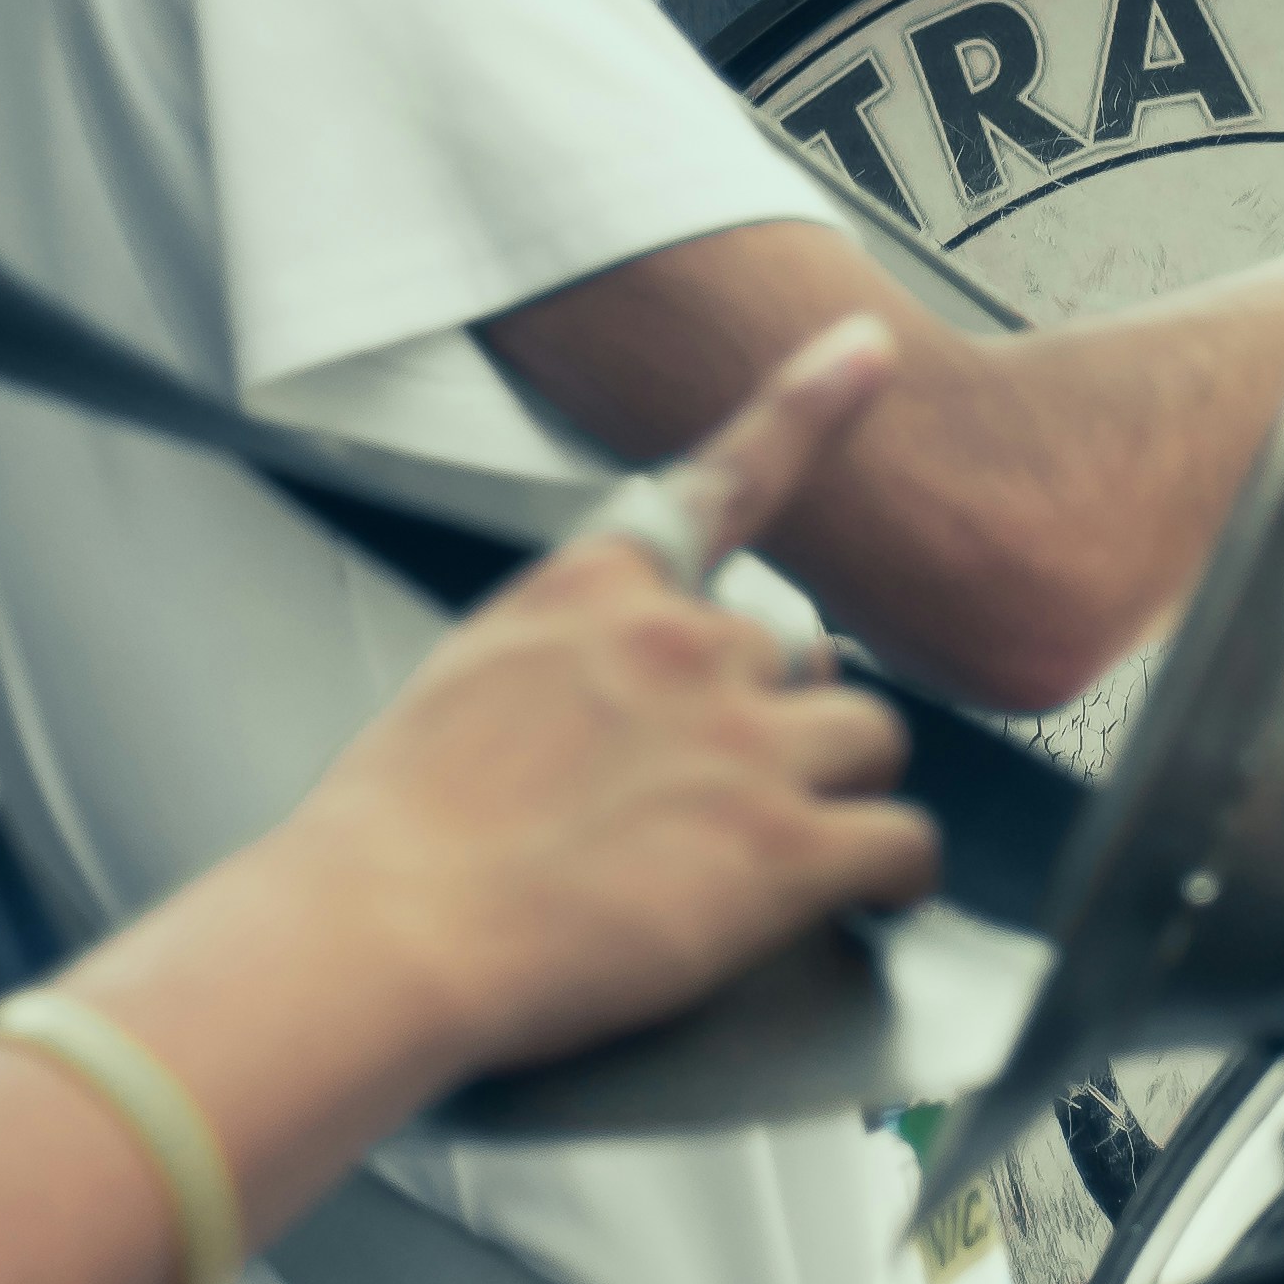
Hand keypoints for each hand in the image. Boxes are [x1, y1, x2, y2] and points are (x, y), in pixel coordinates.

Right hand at [308, 325, 938, 1074]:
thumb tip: (678, 672)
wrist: (380, 932)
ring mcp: (745, 740)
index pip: (729, 477)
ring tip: (780, 855)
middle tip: (712, 802)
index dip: (811, 405)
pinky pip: (902, 840)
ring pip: (872, 735)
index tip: (866, 351)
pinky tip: (869, 900)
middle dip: (778, 722)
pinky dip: (895, 875)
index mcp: (599, 586)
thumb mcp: (470, 674)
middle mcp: (687, 641)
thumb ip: (580, 647)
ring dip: (842, 790)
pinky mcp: (786, 848)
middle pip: (801, 658)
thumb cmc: (397, 833)